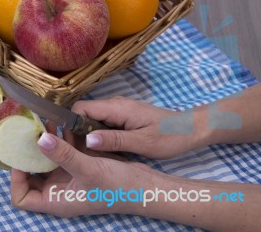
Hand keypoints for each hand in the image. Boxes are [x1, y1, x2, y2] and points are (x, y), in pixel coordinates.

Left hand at [11, 130, 154, 217]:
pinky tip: (63, 123)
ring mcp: (69, 176)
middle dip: (30, 153)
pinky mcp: (80, 165)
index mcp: (56, 200)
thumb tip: (39, 139)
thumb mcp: (88, 169)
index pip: (22, 197)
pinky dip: (62, 138)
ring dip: (46, 142)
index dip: (16, 178)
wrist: (144, 186)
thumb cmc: (117, 187)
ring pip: (48, 159)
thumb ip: (63, 154)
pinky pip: (64, 151)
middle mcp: (59, 190)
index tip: (20, 156)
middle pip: (32, 174)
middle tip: (29, 132)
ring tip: (46, 121)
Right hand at [73, 97, 206, 158]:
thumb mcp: (142, 143)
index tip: (71, 146)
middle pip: (84, 114)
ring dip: (88, 136)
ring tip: (90, 156)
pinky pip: (102, 123)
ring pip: (92, 120)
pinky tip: (103, 152)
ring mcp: (119, 110)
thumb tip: (86, 140)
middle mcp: (115, 104)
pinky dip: (98, 136)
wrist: (191, 129)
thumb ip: (114, 140)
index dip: (71, 126)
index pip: (81, 108)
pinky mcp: (123, 116)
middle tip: (80, 155)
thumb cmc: (169, 136)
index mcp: (117, 108)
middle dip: (77, 133)